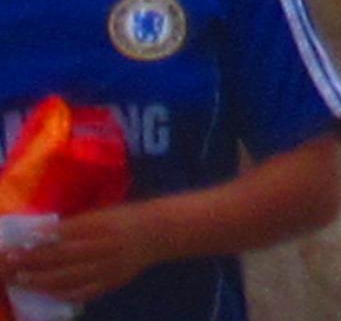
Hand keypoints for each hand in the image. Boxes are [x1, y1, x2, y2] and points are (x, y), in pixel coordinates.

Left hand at [19, 207, 167, 300]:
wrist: (160, 233)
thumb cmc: (127, 218)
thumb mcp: (103, 213)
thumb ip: (76, 224)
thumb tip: (43, 235)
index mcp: (103, 223)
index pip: (66, 232)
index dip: (40, 239)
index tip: (19, 243)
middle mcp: (105, 245)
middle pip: (63, 256)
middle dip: (33, 261)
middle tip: (11, 263)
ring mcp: (108, 267)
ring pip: (68, 277)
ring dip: (41, 279)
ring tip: (21, 279)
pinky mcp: (111, 282)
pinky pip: (83, 292)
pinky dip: (62, 293)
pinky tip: (47, 292)